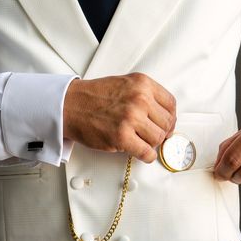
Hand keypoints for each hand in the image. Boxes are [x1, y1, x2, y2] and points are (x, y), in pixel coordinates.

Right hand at [62, 72, 176, 162]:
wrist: (69, 105)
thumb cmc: (93, 97)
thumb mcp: (124, 84)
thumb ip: (144, 95)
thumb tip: (162, 116)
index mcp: (142, 84)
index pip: (171, 104)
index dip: (170, 118)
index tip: (165, 124)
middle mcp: (139, 99)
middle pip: (166, 123)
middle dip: (161, 132)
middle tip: (151, 135)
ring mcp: (131, 118)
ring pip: (158, 139)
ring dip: (151, 144)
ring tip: (140, 141)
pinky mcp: (122, 137)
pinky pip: (147, 152)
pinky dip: (146, 156)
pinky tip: (140, 152)